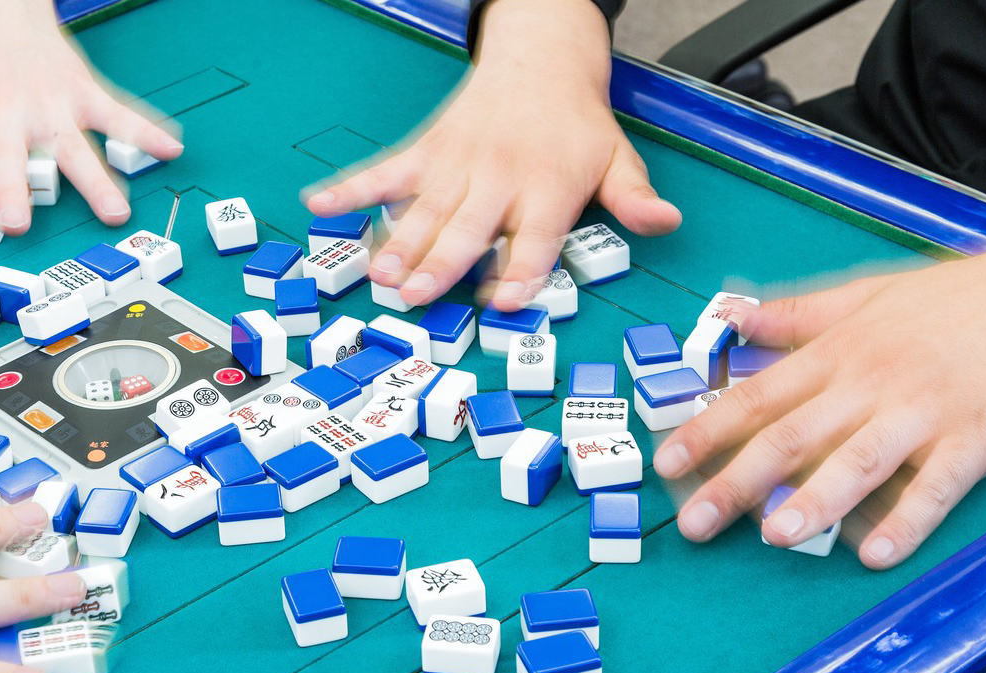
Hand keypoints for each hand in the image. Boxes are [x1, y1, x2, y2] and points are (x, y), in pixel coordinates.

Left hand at [0, 0, 181, 232]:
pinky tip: (170, 148)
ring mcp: (48, 109)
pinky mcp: (81, 96)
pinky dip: (145, 131)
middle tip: (17, 221)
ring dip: (94, 181)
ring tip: (115, 211)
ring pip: (72, 150)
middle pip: (8, 161)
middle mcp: (4, 118)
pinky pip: (118, 114)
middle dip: (12, 191)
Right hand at [306, 0, 678, 308]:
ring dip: (397, 243)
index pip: (534, 238)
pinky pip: (385, 171)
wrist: (541, 58)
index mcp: (549, 188)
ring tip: (377, 274)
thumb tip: (664, 224)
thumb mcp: (616, 158)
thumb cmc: (575, 124)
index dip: (518, 271)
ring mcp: (458, 164)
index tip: (500, 300)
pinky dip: (351, 188)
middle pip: (468, 228)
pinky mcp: (428, 151)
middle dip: (440, 263)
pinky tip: (320, 205)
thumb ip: (634, 198)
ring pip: (424, 210)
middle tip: (416, 296)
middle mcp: (500, 178)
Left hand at [653, 256, 985, 568]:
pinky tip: (878, 553)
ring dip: (815, 501)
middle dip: (737, 482)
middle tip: (695, 524)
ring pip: (858, 461)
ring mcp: (921, 414)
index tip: (666, 465)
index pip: (755, 398)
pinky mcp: (973, 438)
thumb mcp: (866, 295)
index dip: (706, 432)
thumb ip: (795, 315)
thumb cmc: (949, 299)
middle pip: (791, 437)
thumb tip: (731, 315)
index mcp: (837, 354)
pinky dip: (908, 520)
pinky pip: (937, 486)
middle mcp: (869, 386)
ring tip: (776, 537)